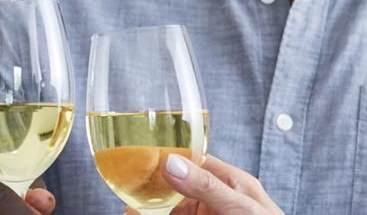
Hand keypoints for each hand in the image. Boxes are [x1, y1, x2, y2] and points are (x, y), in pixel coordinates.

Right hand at [123, 154, 281, 214]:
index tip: (140, 157)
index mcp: (231, 182)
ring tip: (128, 210)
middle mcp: (216, 200)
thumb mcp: (240, 207)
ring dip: (149, 210)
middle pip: (175, 189)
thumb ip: (207, 185)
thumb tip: (172, 162)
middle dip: (151, 190)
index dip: (167, 158)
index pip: (193, 161)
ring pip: (171, 211)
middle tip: (126, 190)